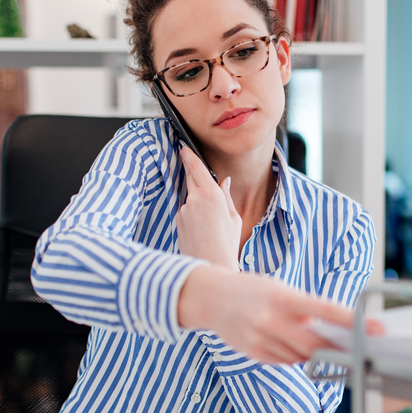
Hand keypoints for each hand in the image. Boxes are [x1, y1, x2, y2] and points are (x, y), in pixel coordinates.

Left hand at [175, 147, 241, 270]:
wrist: (211, 264)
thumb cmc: (227, 243)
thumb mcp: (233, 217)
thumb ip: (226, 196)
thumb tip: (224, 181)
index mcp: (212, 195)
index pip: (198, 168)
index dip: (190, 156)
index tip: (184, 147)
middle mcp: (195, 199)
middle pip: (189, 177)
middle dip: (188, 167)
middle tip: (186, 158)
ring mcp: (184, 209)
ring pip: (190, 197)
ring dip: (197, 201)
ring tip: (210, 222)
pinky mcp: (178, 220)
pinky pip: (186, 211)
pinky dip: (192, 215)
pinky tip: (201, 229)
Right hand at [178, 265, 367, 363]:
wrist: (208, 297)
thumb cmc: (250, 289)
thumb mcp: (278, 288)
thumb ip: (303, 308)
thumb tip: (331, 330)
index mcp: (283, 298)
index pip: (327, 312)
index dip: (354, 323)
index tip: (375, 329)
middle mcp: (272, 320)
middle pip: (316, 344)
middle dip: (336, 347)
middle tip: (354, 347)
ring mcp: (261, 340)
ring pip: (301, 356)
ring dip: (313, 351)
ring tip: (314, 341)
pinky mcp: (253, 354)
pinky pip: (284, 361)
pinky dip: (293, 356)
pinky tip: (289, 344)